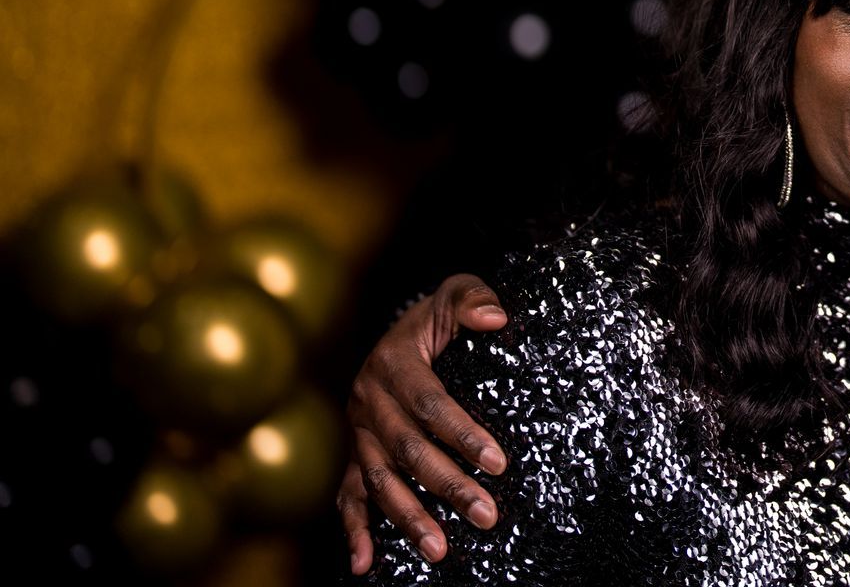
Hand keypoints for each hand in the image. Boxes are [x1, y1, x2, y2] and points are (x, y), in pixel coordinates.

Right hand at [338, 274, 510, 573]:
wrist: (398, 329)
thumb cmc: (437, 315)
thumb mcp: (454, 294)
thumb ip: (473, 299)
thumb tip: (496, 318)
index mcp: (393, 363)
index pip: (430, 404)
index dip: (463, 434)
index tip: (498, 463)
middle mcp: (368, 401)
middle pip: (408, 451)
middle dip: (447, 486)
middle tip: (485, 515)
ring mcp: (357, 432)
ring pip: (379, 480)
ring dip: (408, 518)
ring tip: (440, 549)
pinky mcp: (353, 453)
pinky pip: (348, 495)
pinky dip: (354, 530)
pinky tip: (364, 563)